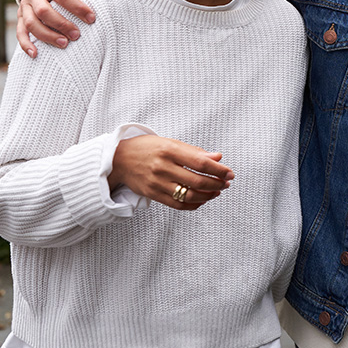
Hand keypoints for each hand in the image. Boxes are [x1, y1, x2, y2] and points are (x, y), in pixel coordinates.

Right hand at [17, 0, 103, 57]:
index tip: (92, 18)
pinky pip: (20, 32)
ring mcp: (26, 5)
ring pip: (31, 23)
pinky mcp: (23, 16)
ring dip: (47, 36)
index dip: (77, 7)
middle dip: (61, 24)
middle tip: (78, 35)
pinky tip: (36, 54)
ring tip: (65, 44)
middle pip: (44, 11)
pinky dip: (26, 44)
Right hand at [109, 135, 234, 210]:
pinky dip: (193, 204)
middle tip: (226, 183)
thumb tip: (217, 157)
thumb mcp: (170, 142)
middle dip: (217, 184)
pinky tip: (202, 200)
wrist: (118, 159)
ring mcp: (157, 183)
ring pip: (189, 195)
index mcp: (169, 150)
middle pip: (197, 181)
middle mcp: (163, 167)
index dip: (219, 169)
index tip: (229, 173)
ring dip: (208, 195)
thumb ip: (193, 151)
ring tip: (216, 192)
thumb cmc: (147, 148)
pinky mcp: (153, 195)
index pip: (201, 162)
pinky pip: (177, 204)